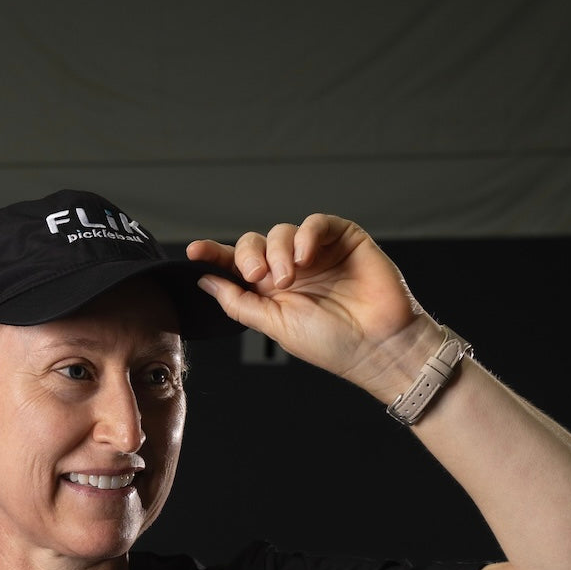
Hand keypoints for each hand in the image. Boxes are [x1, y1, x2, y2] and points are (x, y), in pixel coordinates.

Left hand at [188, 214, 440, 400]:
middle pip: (255, 243)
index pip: (236, 266)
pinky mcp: (344, 239)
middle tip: (258, 276)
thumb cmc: (331, 343)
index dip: (214, 255)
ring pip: (282, 231)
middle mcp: (291, 269)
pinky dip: (305, 234)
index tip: (193, 251)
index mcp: (271, 291)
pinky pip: (316, 223)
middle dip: (249, 255)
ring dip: (278, 249)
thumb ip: (239, 302)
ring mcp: (317, 253)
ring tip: (290, 276)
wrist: (377, 346)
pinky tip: (305, 258)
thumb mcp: (274, 326)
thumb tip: (206, 281)